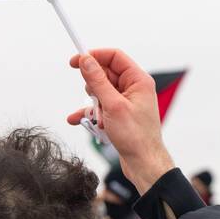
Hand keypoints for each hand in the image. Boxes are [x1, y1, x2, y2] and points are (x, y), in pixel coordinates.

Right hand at [66, 48, 173, 193]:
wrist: (143, 162)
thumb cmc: (135, 136)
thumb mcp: (112, 105)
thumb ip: (97, 81)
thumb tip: (86, 60)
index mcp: (138, 81)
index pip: (114, 57)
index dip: (94, 56)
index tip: (76, 61)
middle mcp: (133, 88)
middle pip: (104, 74)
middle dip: (92, 87)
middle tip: (91, 98)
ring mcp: (125, 101)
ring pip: (99, 92)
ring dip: (91, 104)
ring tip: (95, 118)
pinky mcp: (118, 114)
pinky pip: (99, 107)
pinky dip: (89, 114)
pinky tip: (77, 120)